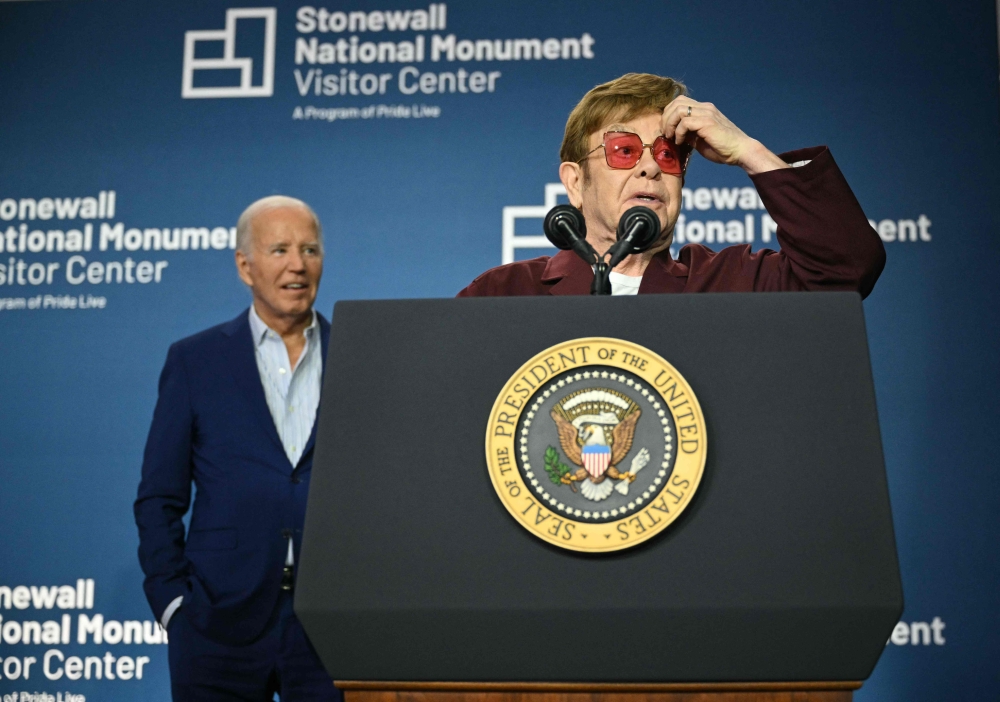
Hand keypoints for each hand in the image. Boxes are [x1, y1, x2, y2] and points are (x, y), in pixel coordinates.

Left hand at [661, 97, 788, 174]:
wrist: (740, 151)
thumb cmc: (722, 148)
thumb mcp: (699, 139)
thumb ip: (688, 133)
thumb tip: (673, 133)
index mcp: (704, 109)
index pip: (680, 102)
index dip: (668, 114)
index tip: (666, 130)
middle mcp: (705, 107)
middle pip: (676, 102)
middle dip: (666, 118)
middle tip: (665, 134)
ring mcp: (707, 113)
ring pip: (678, 109)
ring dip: (670, 124)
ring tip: (671, 137)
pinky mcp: (707, 122)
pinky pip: (685, 122)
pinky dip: (678, 132)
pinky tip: (680, 142)